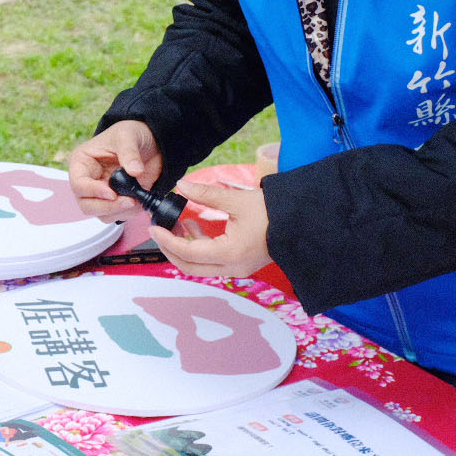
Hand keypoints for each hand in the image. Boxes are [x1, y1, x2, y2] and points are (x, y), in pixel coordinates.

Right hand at [67, 119, 163, 220]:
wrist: (150, 141)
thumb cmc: (130, 133)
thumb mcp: (127, 135)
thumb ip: (129, 152)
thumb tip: (135, 172)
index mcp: (81, 162)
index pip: (78, 184)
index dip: (93, 191)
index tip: (112, 193)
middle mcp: (88, 180)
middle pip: (86, 205)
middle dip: (107, 207)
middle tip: (128, 201)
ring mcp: (101, 193)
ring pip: (101, 214)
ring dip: (120, 212)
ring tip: (137, 200)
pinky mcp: (115, 201)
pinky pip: (116, 215)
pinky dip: (128, 213)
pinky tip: (139, 202)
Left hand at [150, 179, 271, 279]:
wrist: (302, 222)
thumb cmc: (274, 212)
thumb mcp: (237, 200)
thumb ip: (206, 194)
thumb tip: (181, 186)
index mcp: (230, 253)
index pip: (188, 252)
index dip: (167, 240)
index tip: (154, 227)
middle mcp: (232, 267)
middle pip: (190, 266)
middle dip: (171, 248)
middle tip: (160, 229)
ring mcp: (237, 268)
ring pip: (200, 266)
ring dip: (184, 247)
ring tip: (178, 222)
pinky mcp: (241, 264)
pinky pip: (212, 261)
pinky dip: (199, 247)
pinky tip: (194, 225)